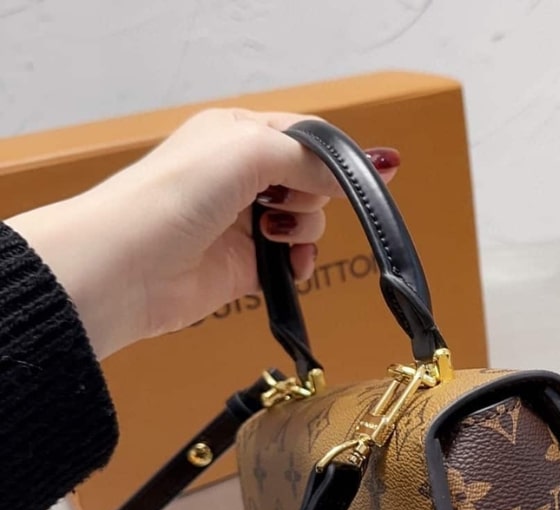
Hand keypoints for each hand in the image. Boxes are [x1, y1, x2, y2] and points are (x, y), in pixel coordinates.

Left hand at [6, 109, 399, 358]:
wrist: (130, 268)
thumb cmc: (171, 198)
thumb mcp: (249, 153)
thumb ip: (307, 159)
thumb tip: (357, 169)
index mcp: (237, 135)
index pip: (305, 137)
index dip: (337, 156)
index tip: (374, 171)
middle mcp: (241, 177)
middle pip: (312, 182)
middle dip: (315, 195)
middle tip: (287, 201)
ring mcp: (244, 222)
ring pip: (308, 223)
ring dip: (306, 231)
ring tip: (276, 235)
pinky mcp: (246, 265)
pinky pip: (294, 263)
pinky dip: (300, 264)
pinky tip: (291, 266)